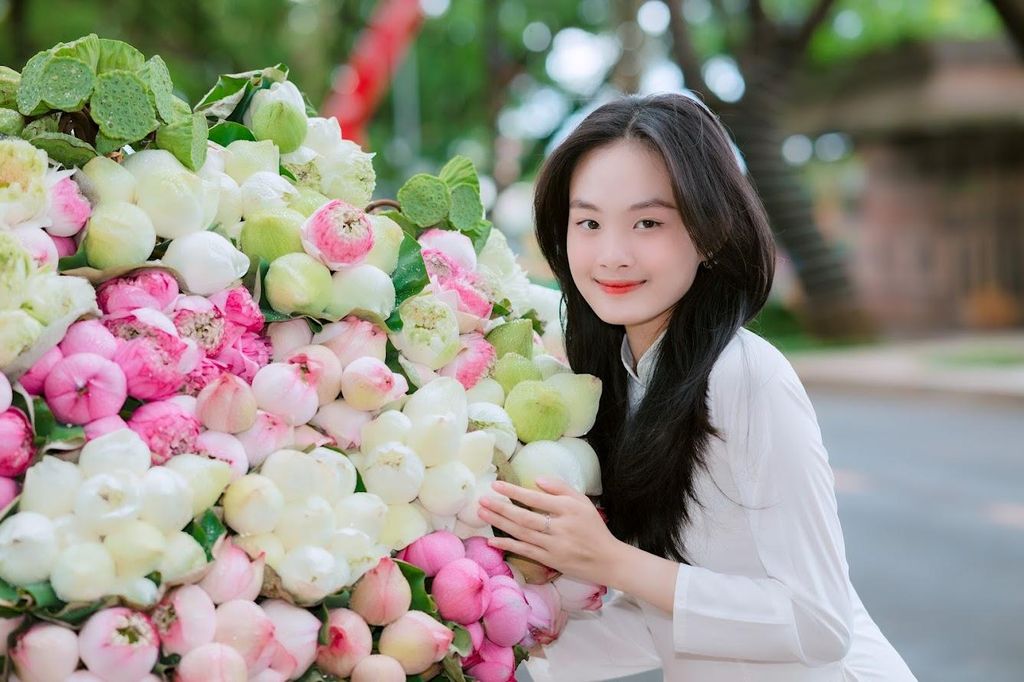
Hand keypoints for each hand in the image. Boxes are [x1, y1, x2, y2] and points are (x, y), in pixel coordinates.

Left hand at [479, 477, 623, 586]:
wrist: (607, 559)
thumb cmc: (593, 527)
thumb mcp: (583, 501)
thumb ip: (561, 488)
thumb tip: (536, 480)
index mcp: (569, 509)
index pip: (537, 499)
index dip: (515, 491)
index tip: (497, 485)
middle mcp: (561, 527)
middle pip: (525, 517)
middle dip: (501, 508)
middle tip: (482, 500)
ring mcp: (555, 546)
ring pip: (522, 533)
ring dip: (500, 524)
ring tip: (482, 514)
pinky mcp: (551, 560)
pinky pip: (526, 551)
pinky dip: (509, 545)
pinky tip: (493, 541)